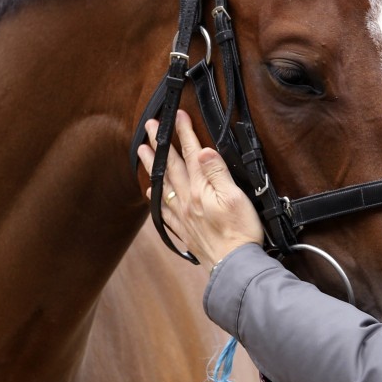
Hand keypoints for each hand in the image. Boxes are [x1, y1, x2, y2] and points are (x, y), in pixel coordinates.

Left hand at [136, 109, 262, 266]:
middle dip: (161, 144)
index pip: (190, 154)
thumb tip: (202, 151)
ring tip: (141, 151)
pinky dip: (155, 197)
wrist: (234, 265)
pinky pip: (163, 209)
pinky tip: (151, 191)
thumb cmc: (240, 232)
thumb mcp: (235, 197)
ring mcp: (182, 216)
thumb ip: (217, 173)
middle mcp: (186, 201)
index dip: (184, 133)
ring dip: (152, 166)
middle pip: (171, 166)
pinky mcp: (184, 229)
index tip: (177, 115)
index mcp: (199, 190)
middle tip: (150, 126)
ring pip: (162, 185)